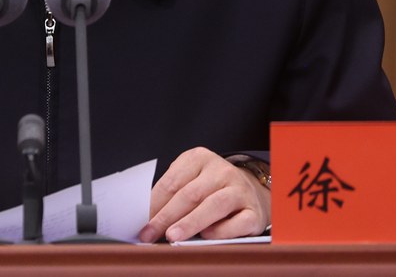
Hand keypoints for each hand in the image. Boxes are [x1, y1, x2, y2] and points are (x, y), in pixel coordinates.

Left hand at [137, 147, 269, 242]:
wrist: (250, 192)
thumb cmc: (211, 189)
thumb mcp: (191, 181)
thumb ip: (172, 195)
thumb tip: (147, 218)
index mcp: (201, 158)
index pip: (172, 182)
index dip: (154, 203)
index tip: (141, 222)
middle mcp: (222, 171)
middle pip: (190, 194)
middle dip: (166, 216)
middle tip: (150, 234)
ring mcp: (240, 190)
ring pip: (213, 206)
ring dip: (190, 223)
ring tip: (172, 236)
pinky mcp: (254, 212)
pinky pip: (236, 223)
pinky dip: (220, 231)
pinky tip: (206, 237)